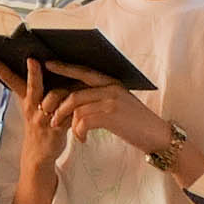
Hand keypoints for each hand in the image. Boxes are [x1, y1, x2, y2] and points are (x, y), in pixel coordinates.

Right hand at [0, 57, 73, 164]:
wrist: (38, 155)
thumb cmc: (40, 123)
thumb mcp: (31, 106)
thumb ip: (37, 88)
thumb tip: (42, 62)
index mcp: (25, 99)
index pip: (9, 80)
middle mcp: (31, 107)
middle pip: (32, 87)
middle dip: (33, 73)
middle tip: (32, 60)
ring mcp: (43, 119)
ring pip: (55, 97)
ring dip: (66, 90)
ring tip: (80, 82)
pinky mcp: (56, 129)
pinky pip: (68, 113)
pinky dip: (77, 107)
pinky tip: (84, 104)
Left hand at [41, 63, 171, 154]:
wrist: (156, 135)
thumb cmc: (134, 122)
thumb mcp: (118, 103)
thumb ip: (100, 97)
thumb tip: (74, 97)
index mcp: (111, 82)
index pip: (83, 71)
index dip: (65, 68)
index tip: (48, 64)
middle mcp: (111, 87)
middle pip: (74, 91)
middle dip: (57, 104)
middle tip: (47, 115)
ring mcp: (111, 100)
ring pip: (76, 107)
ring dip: (65, 120)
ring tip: (61, 129)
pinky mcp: (111, 115)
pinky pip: (84, 121)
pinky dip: (78, 132)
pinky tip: (82, 139)